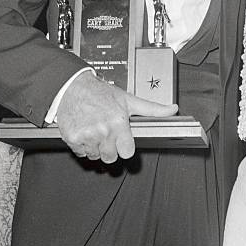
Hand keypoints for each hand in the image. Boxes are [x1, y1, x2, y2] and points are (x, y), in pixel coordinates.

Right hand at [56, 71, 177, 162]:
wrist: (72, 87)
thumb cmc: (100, 93)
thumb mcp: (129, 99)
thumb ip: (153, 109)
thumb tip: (173, 109)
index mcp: (118, 122)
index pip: (128, 152)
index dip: (126, 147)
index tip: (123, 140)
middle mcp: (103, 131)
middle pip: (111, 158)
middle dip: (110, 148)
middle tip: (108, 134)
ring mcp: (87, 136)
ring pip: (95, 156)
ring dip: (96, 147)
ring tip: (96, 129)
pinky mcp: (73, 139)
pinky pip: (81, 153)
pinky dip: (82, 145)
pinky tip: (85, 130)